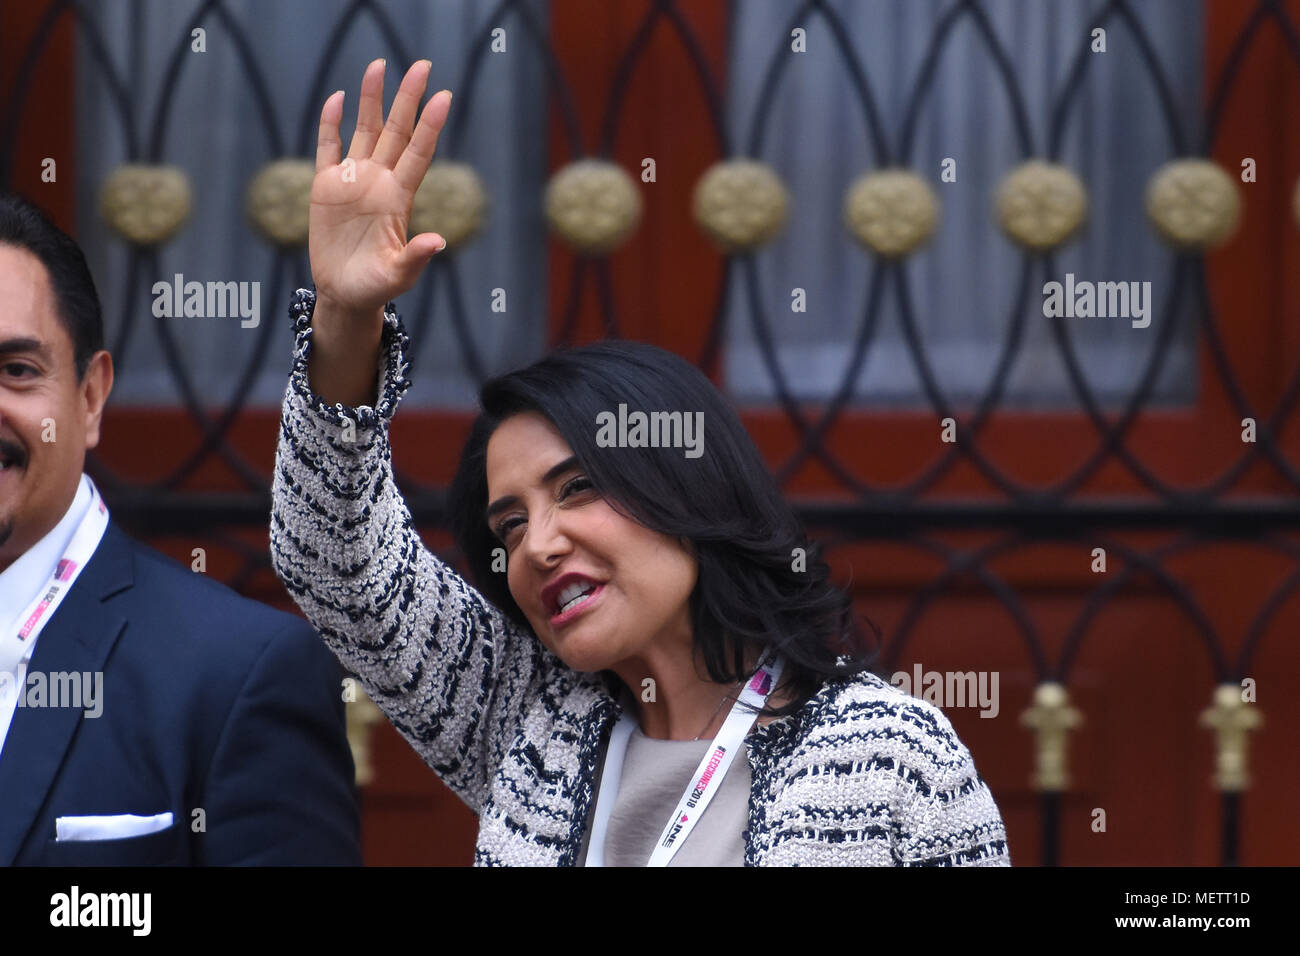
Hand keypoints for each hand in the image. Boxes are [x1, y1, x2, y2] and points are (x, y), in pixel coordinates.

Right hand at [309, 58, 450, 319]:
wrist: (344, 293)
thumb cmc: (376, 287)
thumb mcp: (398, 276)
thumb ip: (416, 257)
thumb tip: (437, 242)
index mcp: (399, 199)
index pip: (418, 153)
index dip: (429, 126)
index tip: (443, 97)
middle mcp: (380, 182)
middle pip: (396, 132)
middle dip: (407, 99)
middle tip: (422, 65)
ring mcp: (354, 181)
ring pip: (365, 131)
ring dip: (372, 100)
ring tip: (378, 65)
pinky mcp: (326, 187)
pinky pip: (328, 148)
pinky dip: (330, 123)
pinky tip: (337, 98)